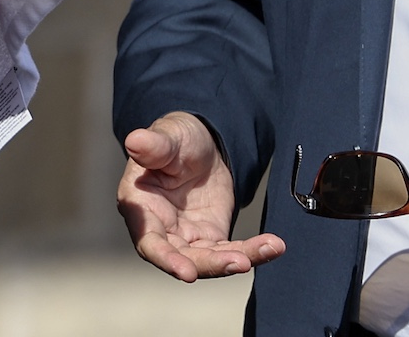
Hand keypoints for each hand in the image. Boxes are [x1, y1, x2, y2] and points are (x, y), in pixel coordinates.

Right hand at [117, 111, 285, 281]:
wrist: (200, 144)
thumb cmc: (175, 138)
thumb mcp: (167, 136)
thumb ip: (154, 145)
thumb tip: (135, 141)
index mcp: (140, 208)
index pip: (149, 241)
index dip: (165, 258)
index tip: (186, 272)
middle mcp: (161, 230)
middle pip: (182, 258)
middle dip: (211, 264)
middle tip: (239, 263)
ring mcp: (187, 237)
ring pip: (209, 259)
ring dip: (237, 258)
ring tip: (267, 248)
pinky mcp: (211, 237)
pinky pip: (231, 250)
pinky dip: (252, 251)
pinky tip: (273, 246)